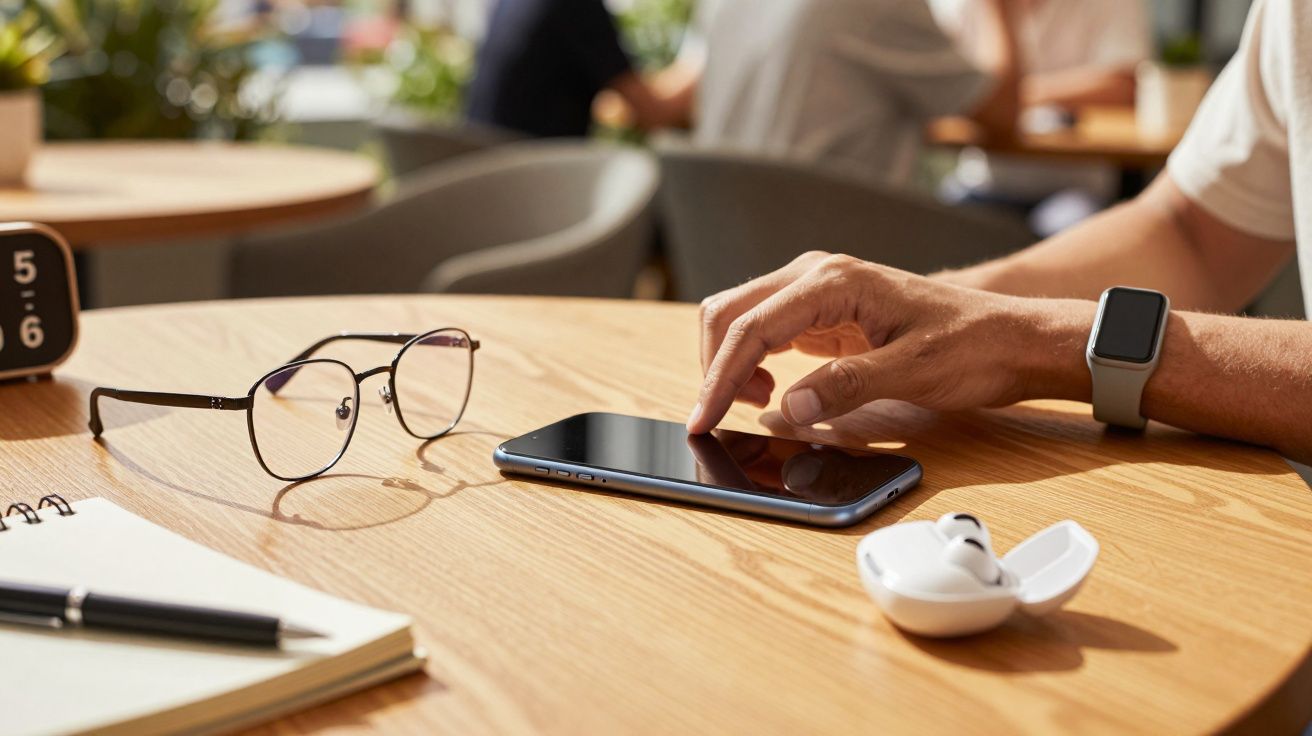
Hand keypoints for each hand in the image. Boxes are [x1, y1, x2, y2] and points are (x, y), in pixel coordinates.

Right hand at [687, 252, 1088, 433]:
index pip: (751, 326)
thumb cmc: (971, 347)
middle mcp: (817, 274)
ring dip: (728, 360)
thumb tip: (789, 409)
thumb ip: (847, 387)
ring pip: (740, 316)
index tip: (703, 420)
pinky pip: (765, 327)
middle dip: (712, 366)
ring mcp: (818, 289)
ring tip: (750, 405)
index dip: (718, 377)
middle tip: (712, 420)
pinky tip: (768, 391)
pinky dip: (749, 359)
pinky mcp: (823, 309)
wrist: (1010, 337)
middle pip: (730, 310)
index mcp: (833, 281)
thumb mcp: (912, 372)